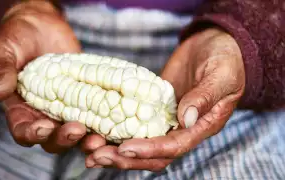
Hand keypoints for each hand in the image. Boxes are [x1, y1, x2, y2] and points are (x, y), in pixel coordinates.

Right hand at [0, 1, 104, 152]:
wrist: (42, 26)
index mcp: (21, 109)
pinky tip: (117, 118)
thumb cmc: (18, 37)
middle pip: (53, 139)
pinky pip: (97, 114)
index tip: (44, 127)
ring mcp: (68, 107)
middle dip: (65, 138)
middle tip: (77, 130)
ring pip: (77, 133)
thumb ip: (1, 71)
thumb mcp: (4, 51)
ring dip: (88, 138)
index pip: (24, 131)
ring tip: (99, 137)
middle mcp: (45, 114)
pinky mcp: (87, 97)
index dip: (33, 134)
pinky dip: (106, 120)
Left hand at [84, 28, 245, 169]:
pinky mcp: (152, 107)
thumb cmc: (226, 61)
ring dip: (116, 151)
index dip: (150, 150)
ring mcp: (165, 119)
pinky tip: (96, 132)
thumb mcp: (221, 76)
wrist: (214, 46)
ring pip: (141, 143)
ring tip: (90, 152)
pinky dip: (116, 131)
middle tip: (97, 155)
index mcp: (202, 126)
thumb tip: (185, 119)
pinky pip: (133, 123)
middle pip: (153, 154)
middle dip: (126, 158)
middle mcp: (182, 129)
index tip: (125, 148)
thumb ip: (205, 97)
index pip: (175, 146)